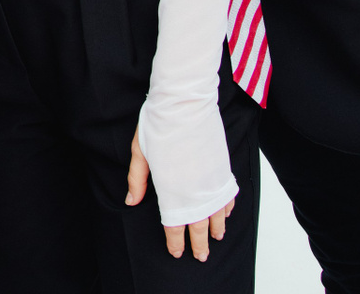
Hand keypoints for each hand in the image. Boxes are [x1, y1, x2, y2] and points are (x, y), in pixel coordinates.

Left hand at [126, 131, 234, 261]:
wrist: (184, 102)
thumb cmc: (158, 124)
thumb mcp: (140, 153)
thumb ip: (137, 180)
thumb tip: (131, 201)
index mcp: (171, 190)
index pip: (174, 225)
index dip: (176, 241)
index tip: (177, 252)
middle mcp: (193, 191)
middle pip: (199, 226)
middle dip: (199, 244)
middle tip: (200, 256)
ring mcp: (211, 181)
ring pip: (217, 215)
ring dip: (216, 229)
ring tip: (215, 239)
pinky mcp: (222, 169)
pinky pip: (227, 196)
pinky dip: (227, 208)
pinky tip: (225, 214)